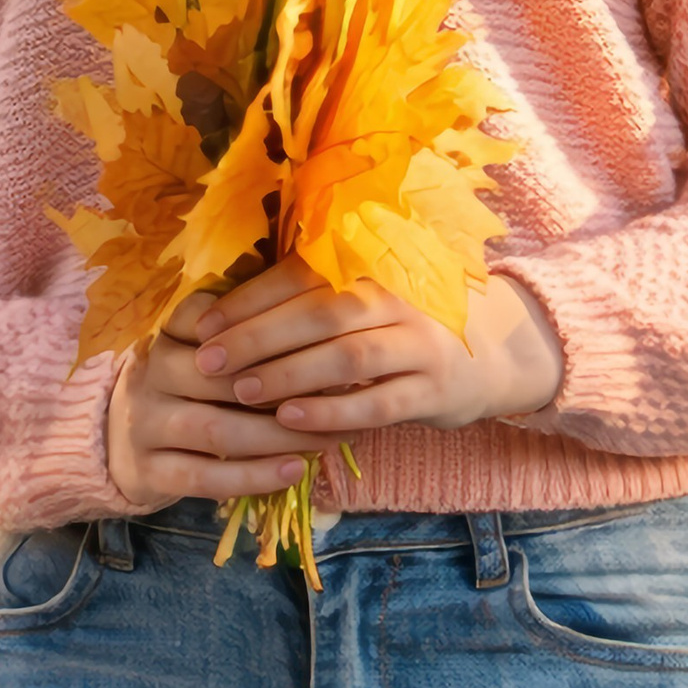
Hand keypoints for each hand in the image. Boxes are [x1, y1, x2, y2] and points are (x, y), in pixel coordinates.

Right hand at [109, 298, 319, 510]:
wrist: (118, 443)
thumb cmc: (187, 389)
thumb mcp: (206, 349)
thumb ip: (249, 331)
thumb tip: (323, 315)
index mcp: (169, 332)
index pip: (215, 320)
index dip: (269, 331)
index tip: (324, 339)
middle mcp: (151, 372)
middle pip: (220, 378)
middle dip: (285, 389)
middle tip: (341, 397)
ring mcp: (144, 423)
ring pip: (215, 430)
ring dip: (276, 437)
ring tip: (326, 440)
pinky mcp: (146, 470)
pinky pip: (204, 477)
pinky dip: (253, 477)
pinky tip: (293, 471)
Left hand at [188, 261, 561, 438]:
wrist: (485, 357)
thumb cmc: (398, 327)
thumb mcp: (362, 301)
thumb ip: (307, 298)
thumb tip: (218, 309)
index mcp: (372, 266)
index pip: (303, 274)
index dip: (250, 299)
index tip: (202, 324)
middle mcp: (399, 299)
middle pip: (320, 313)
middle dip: (259, 338)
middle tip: (208, 361)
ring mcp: (421, 345)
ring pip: (348, 357)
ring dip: (290, 374)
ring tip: (242, 391)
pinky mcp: (434, 392)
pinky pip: (378, 404)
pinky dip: (332, 412)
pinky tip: (292, 420)